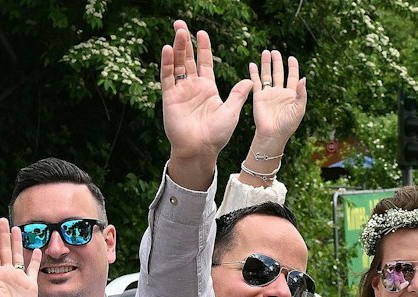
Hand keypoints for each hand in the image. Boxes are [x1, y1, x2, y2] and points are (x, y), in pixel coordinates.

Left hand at [0, 219, 40, 296]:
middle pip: (4, 250)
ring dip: (17, 242)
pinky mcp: (30, 284)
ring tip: (16, 229)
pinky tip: (36, 249)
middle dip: (3, 235)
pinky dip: (35, 259)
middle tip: (2, 220)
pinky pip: (32, 268)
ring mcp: (18, 278)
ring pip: (17, 255)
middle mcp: (6, 273)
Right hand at [160, 21, 253, 189]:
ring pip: (178, 64)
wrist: (200, 150)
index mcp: (208, 88)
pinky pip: (168, 77)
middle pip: (188, 59)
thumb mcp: (232, 112)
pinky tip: (168, 49)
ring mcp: (180, 92)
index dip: (203, 48)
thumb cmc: (217, 135)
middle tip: (182, 24)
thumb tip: (251, 80)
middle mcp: (193, 87)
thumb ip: (238, 95)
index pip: (205, 63)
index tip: (202, 33)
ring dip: (177, 48)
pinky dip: (167, 63)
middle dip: (186, 42)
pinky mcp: (170, 98)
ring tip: (177, 31)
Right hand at [247, 50, 306, 152]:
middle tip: (275, 52)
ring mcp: (268, 94)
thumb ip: (301, 93)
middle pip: (278, 73)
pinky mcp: (258, 97)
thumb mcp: (299, 109)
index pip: (292, 77)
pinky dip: (253, 73)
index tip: (291, 58)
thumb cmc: (287, 125)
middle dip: (277, 62)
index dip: (292, 67)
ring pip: (267, 75)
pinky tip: (252, 64)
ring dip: (266, 64)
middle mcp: (279, 93)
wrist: (272, 135)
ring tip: (265, 52)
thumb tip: (303, 78)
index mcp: (291, 95)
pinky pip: (255, 82)